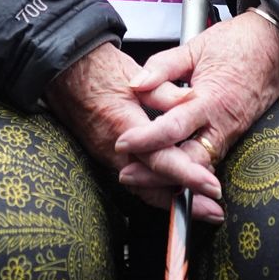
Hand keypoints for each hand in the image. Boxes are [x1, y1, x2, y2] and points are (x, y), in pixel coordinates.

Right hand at [45, 41, 224, 220]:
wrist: (65, 70)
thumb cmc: (97, 69)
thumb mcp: (135, 75)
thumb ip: (166, 92)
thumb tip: (193, 101)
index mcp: (124, 127)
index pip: (161, 159)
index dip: (188, 175)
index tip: (211, 186)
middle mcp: (114, 149)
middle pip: (152, 186)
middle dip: (184, 201)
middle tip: (213, 211)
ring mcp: (107, 155)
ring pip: (143, 186)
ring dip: (171, 198)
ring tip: (200, 206)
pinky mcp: (105, 154)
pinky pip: (134, 178)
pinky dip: (155, 187)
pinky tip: (173, 189)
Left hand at [114, 13, 278, 182]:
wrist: (278, 45)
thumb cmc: (239, 42)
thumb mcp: (195, 47)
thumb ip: (163, 66)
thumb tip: (136, 84)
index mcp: (211, 99)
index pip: (174, 128)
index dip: (146, 139)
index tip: (124, 142)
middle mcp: (223, 123)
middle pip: (189, 161)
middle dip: (158, 174)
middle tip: (127, 174)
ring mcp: (231, 133)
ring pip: (200, 166)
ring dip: (172, 176)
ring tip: (141, 177)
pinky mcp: (233, 136)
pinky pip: (210, 159)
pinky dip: (189, 169)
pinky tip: (168, 172)